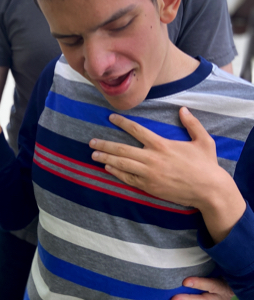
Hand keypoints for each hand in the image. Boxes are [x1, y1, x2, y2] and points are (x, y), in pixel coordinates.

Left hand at [89, 107, 244, 242]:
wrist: (209, 191)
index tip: (110, 118)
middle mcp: (152, 159)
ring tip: (93, 154)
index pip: (137, 130)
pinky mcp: (149, 187)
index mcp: (162, 145)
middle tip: (91, 141)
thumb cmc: (207, 165)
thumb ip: (192, 124)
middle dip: (105, 144)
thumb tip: (183, 109)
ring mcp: (149, 174)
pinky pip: (128, 178)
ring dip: (106, 158)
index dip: (122, 123)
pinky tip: (107, 167)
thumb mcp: (203, 141)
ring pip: (122, 164)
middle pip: (123, 149)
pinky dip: (116, 172)